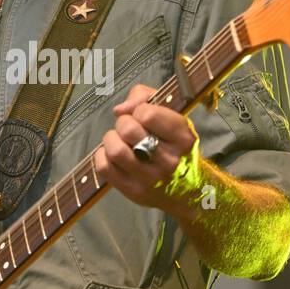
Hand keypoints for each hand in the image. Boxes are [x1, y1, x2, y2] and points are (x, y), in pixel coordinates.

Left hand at [95, 82, 201, 211]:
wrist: (187, 189)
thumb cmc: (174, 145)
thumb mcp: (172, 114)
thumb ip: (145, 97)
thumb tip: (119, 110)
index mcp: (183, 139)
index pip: (147, 114)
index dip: (138, 110)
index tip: (143, 117)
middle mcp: (170, 161)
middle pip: (128, 130)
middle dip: (123, 123)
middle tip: (128, 129)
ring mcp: (151, 179)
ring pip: (115, 150)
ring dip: (111, 140)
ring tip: (119, 141)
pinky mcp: (134, 191)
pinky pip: (104, 167)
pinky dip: (102, 156)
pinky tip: (113, 156)